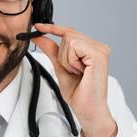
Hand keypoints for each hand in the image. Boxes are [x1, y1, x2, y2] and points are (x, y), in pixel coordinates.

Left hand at [29, 22, 116, 136]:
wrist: (88, 111)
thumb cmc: (80, 93)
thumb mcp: (61, 67)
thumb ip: (52, 50)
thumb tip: (39, 36)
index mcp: (92, 48)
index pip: (70, 31)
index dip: (52, 28)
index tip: (37, 25)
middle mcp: (99, 46)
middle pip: (67, 34)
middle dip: (63, 55)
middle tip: (73, 71)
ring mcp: (100, 49)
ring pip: (69, 40)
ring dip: (67, 60)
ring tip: (79, 73)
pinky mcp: (99, 54)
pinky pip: (73, 47)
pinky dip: (71, 61)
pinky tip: (81, 72)